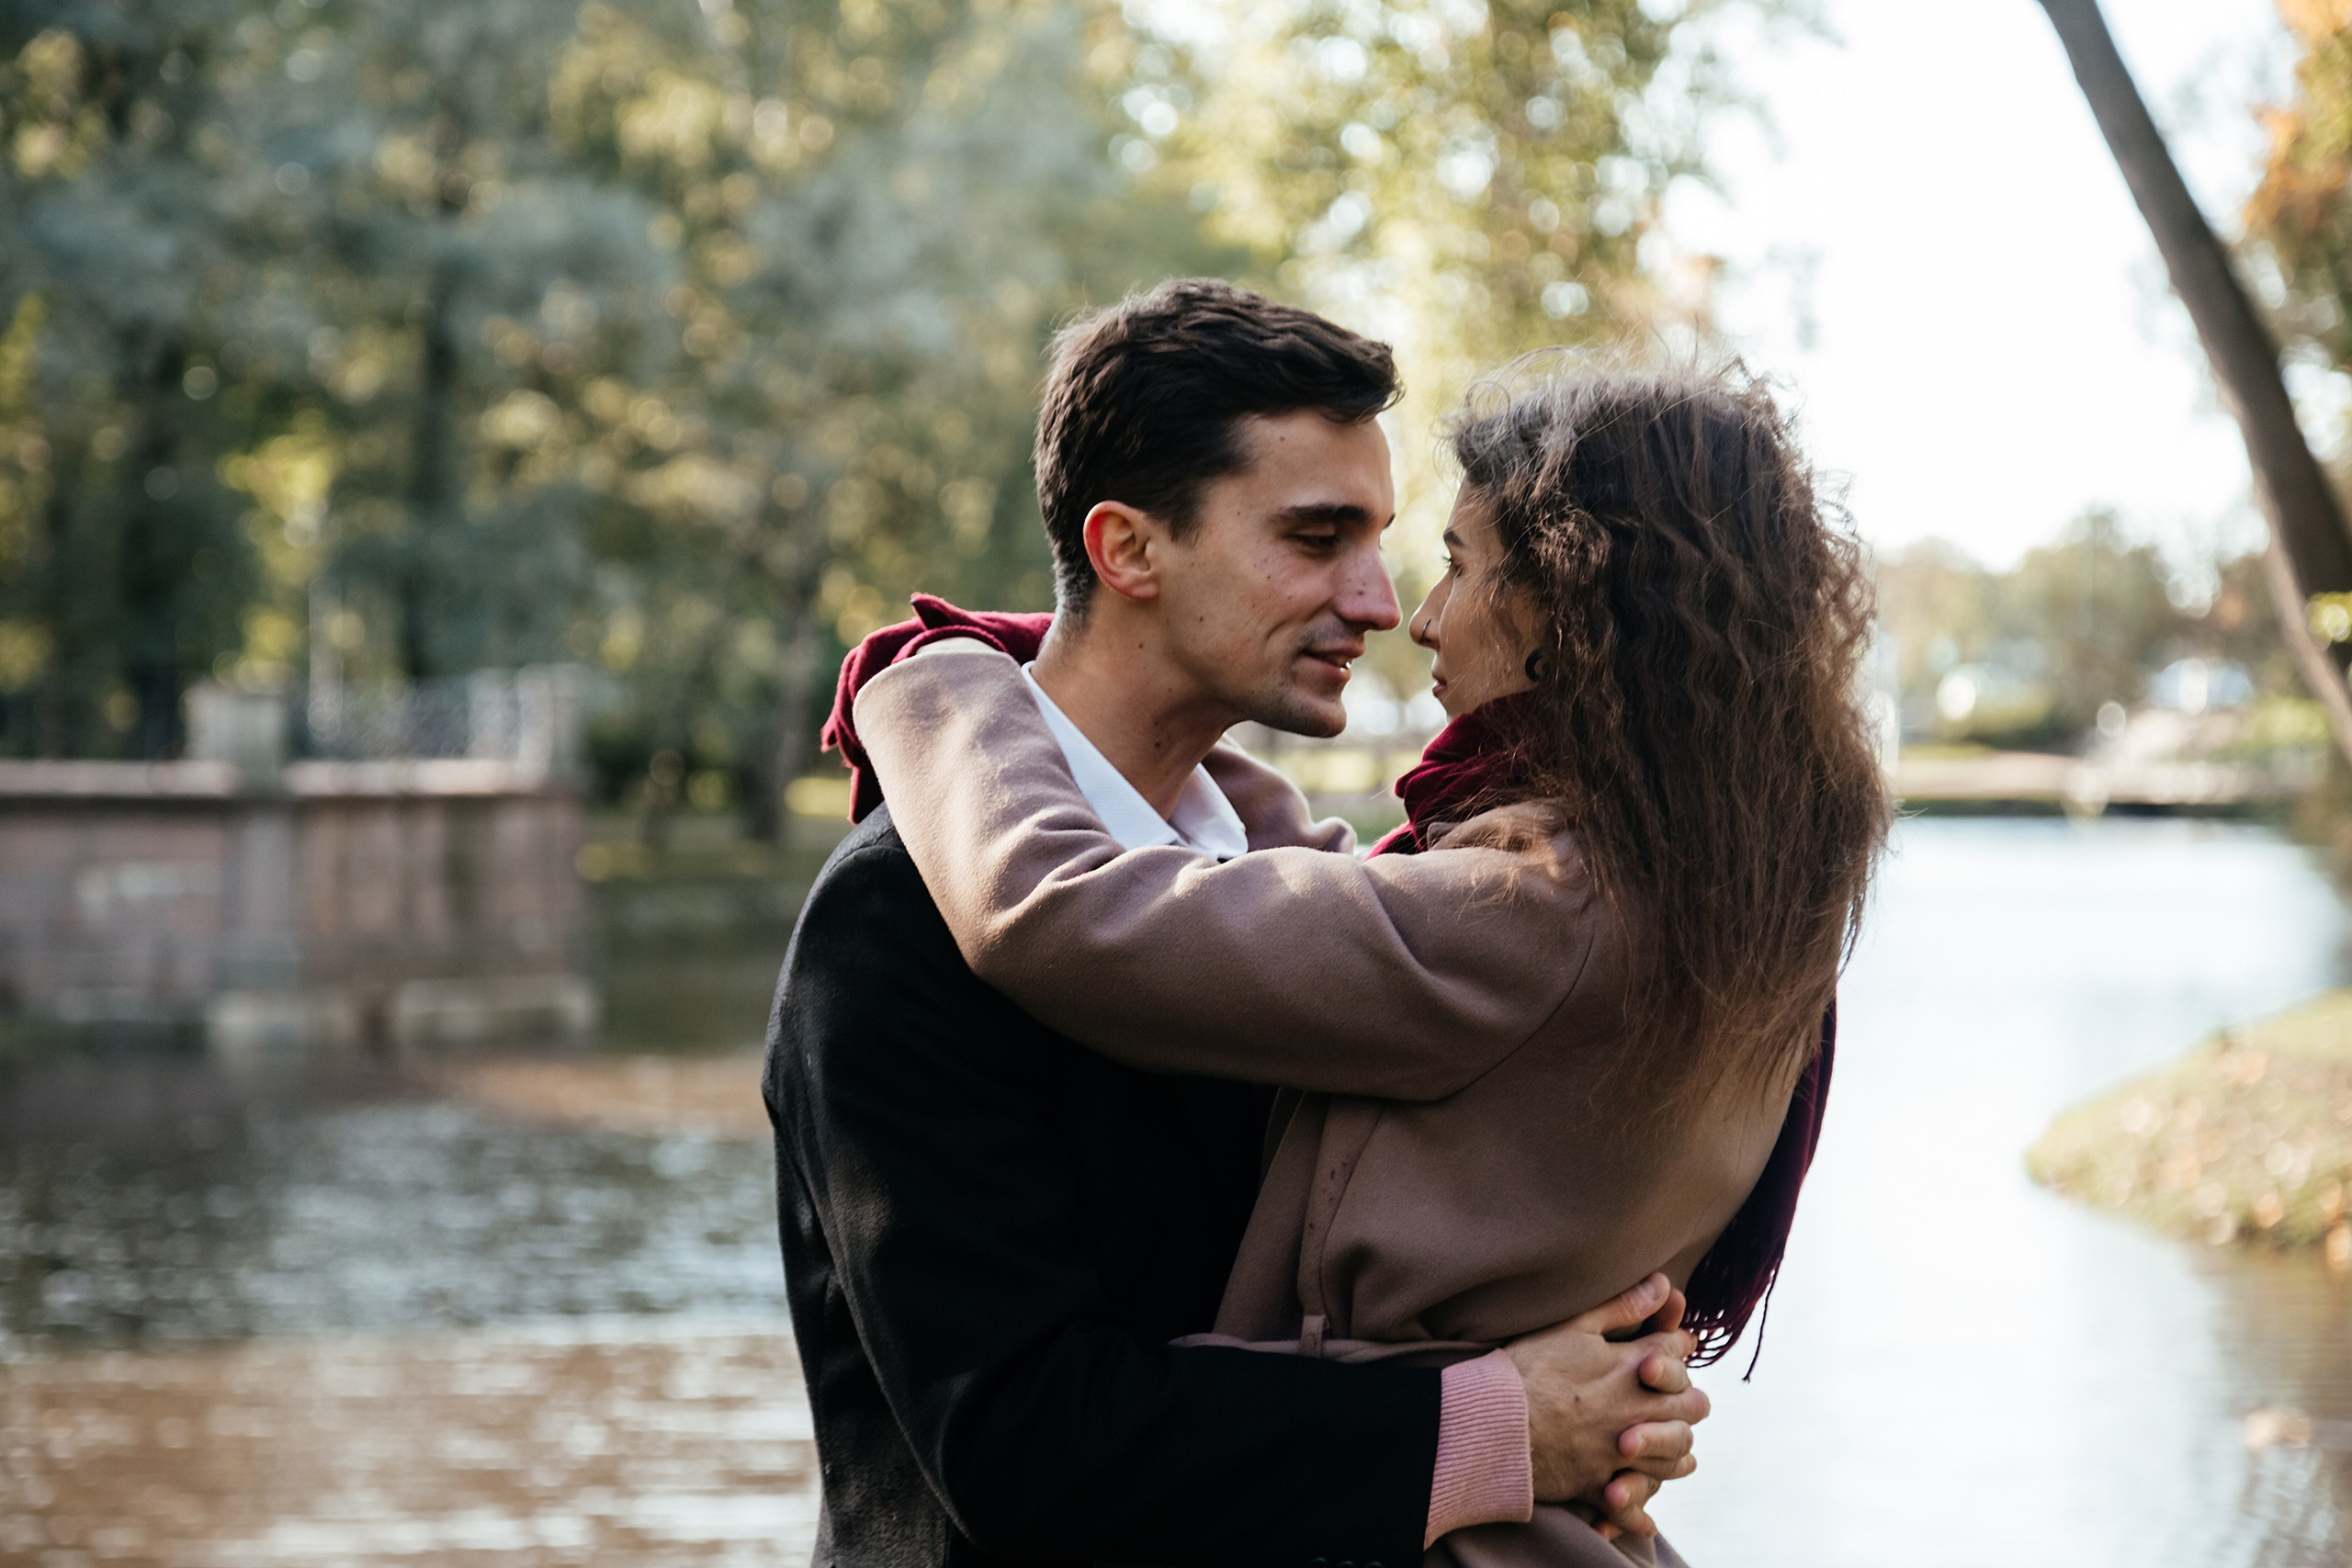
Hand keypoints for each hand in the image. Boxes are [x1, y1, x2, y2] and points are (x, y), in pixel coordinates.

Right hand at [1503, 1273, 1707, 1534]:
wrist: (1494, 1424)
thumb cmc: (1527, 1369)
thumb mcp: (1572, 1326)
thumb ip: (1622, 1307)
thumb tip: (1663, 1285)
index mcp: (1632, 1368)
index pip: (1677, 1352)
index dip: (1676, 1346)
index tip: (1668, 1345)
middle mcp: (1637, 1411)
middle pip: (1692, 1406)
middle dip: (1687, 1398)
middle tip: (1673, 1396)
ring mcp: (1622, 1452)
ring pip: (1677, 1455)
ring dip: (1674, 1448)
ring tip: (1664, 1445)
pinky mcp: (1601, 1484)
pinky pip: (1635, 1503)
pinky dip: (1639, 1508)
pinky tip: (1638, 1506)